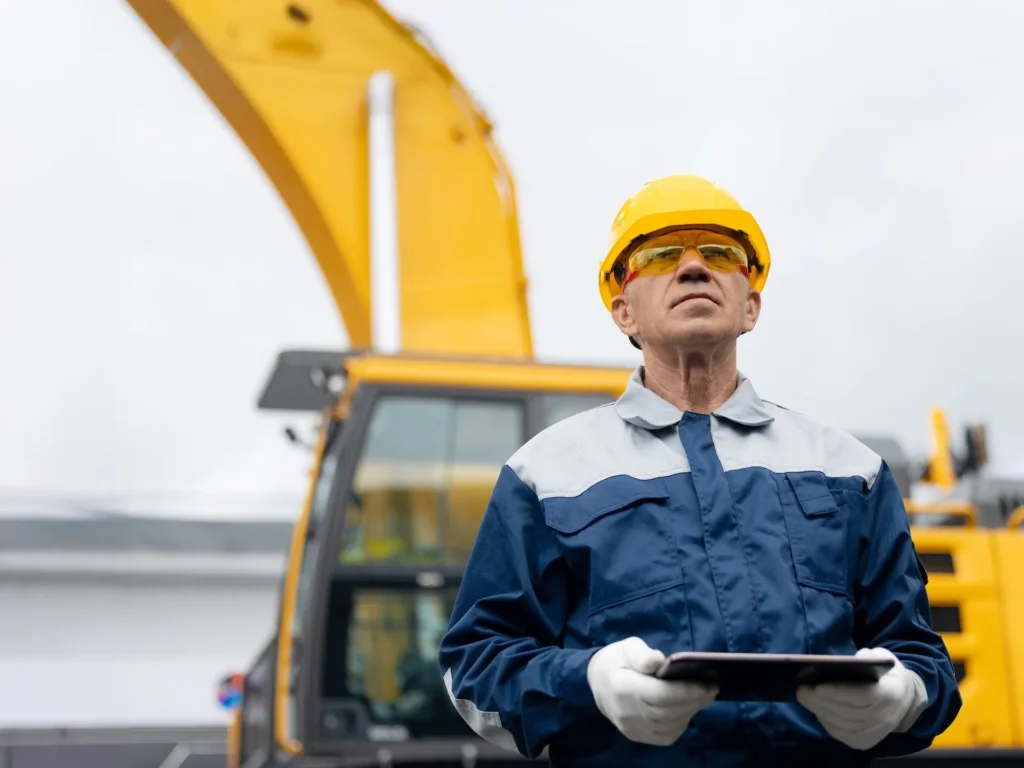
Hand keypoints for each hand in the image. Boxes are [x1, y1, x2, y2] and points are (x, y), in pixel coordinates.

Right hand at [586, 637, 717, 745]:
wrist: (599, 684)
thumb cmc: (618, 661)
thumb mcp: (628, 647)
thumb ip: (643, 654)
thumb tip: (660, 662)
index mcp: (621, 686)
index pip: (658, 694)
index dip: (684, 690)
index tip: (706, 682)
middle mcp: (625, 712)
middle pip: (666, 712)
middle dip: (693, 700)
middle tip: (712, 687)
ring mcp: (631, 728)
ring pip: (669, 725)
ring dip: (691, 711)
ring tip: (704, 695)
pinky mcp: (638, 736)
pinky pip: (666, 735)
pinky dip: (682, 722)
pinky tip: (689, 708)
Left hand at [796, 647, 927, 750]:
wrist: (904, 700)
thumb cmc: (886, 675)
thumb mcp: (883, 657)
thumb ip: (869, 656)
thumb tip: (849, 662)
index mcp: (891, 694)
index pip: (862, 696)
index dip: (838, 692)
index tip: (817, 685)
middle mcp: (885, 717)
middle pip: (847, 712)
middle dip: (820, 700)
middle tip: (801, 688)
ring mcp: (876, 733)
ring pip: (842, 724)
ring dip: (819, 711)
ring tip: (803, 696)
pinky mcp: (866, 742)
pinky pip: (842, 734)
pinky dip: (826, 722)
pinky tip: (815, 709)